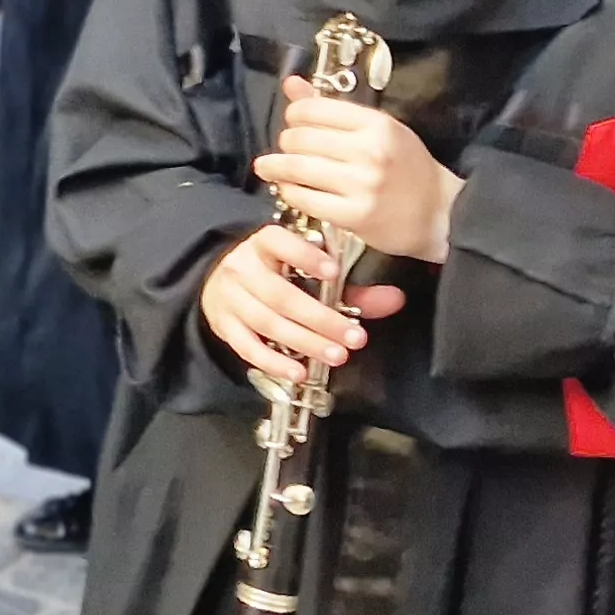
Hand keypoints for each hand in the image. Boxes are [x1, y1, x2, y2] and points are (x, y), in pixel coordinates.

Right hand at [201, 224, 412, 383]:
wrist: (219, 284)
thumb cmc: (273, 275)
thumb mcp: (307, 273)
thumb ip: (350, 288)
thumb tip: (395, 299)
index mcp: (264, 246)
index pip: (278, 242)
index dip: (304, 255)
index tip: (333, 271)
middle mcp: (243, 268)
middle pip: (281, 295)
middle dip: (320, 319)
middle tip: (354, 337)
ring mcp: (230, 298)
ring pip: (268, 323)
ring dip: (305, 342)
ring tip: (336, 355)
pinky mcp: (224, 326)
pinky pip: (247, 347)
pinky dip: (274, 362)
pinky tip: (299, 371)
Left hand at [253, 77, 462, 260]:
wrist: (439, 212)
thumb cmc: (408, 167)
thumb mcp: (379, 129)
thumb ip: (333, 108)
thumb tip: (291, 84)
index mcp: (376, 124)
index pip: (314, 109)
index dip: (294, 114)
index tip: (293, 121)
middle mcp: (368, 151)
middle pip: (301, 139)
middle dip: (285, 141)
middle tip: (285, 146)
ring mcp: (361, 185)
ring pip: (298, 169)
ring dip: (276, 167)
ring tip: (268, 167)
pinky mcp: (354, 216)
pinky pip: (306, 199)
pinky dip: (289, 192)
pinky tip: (288, 188)